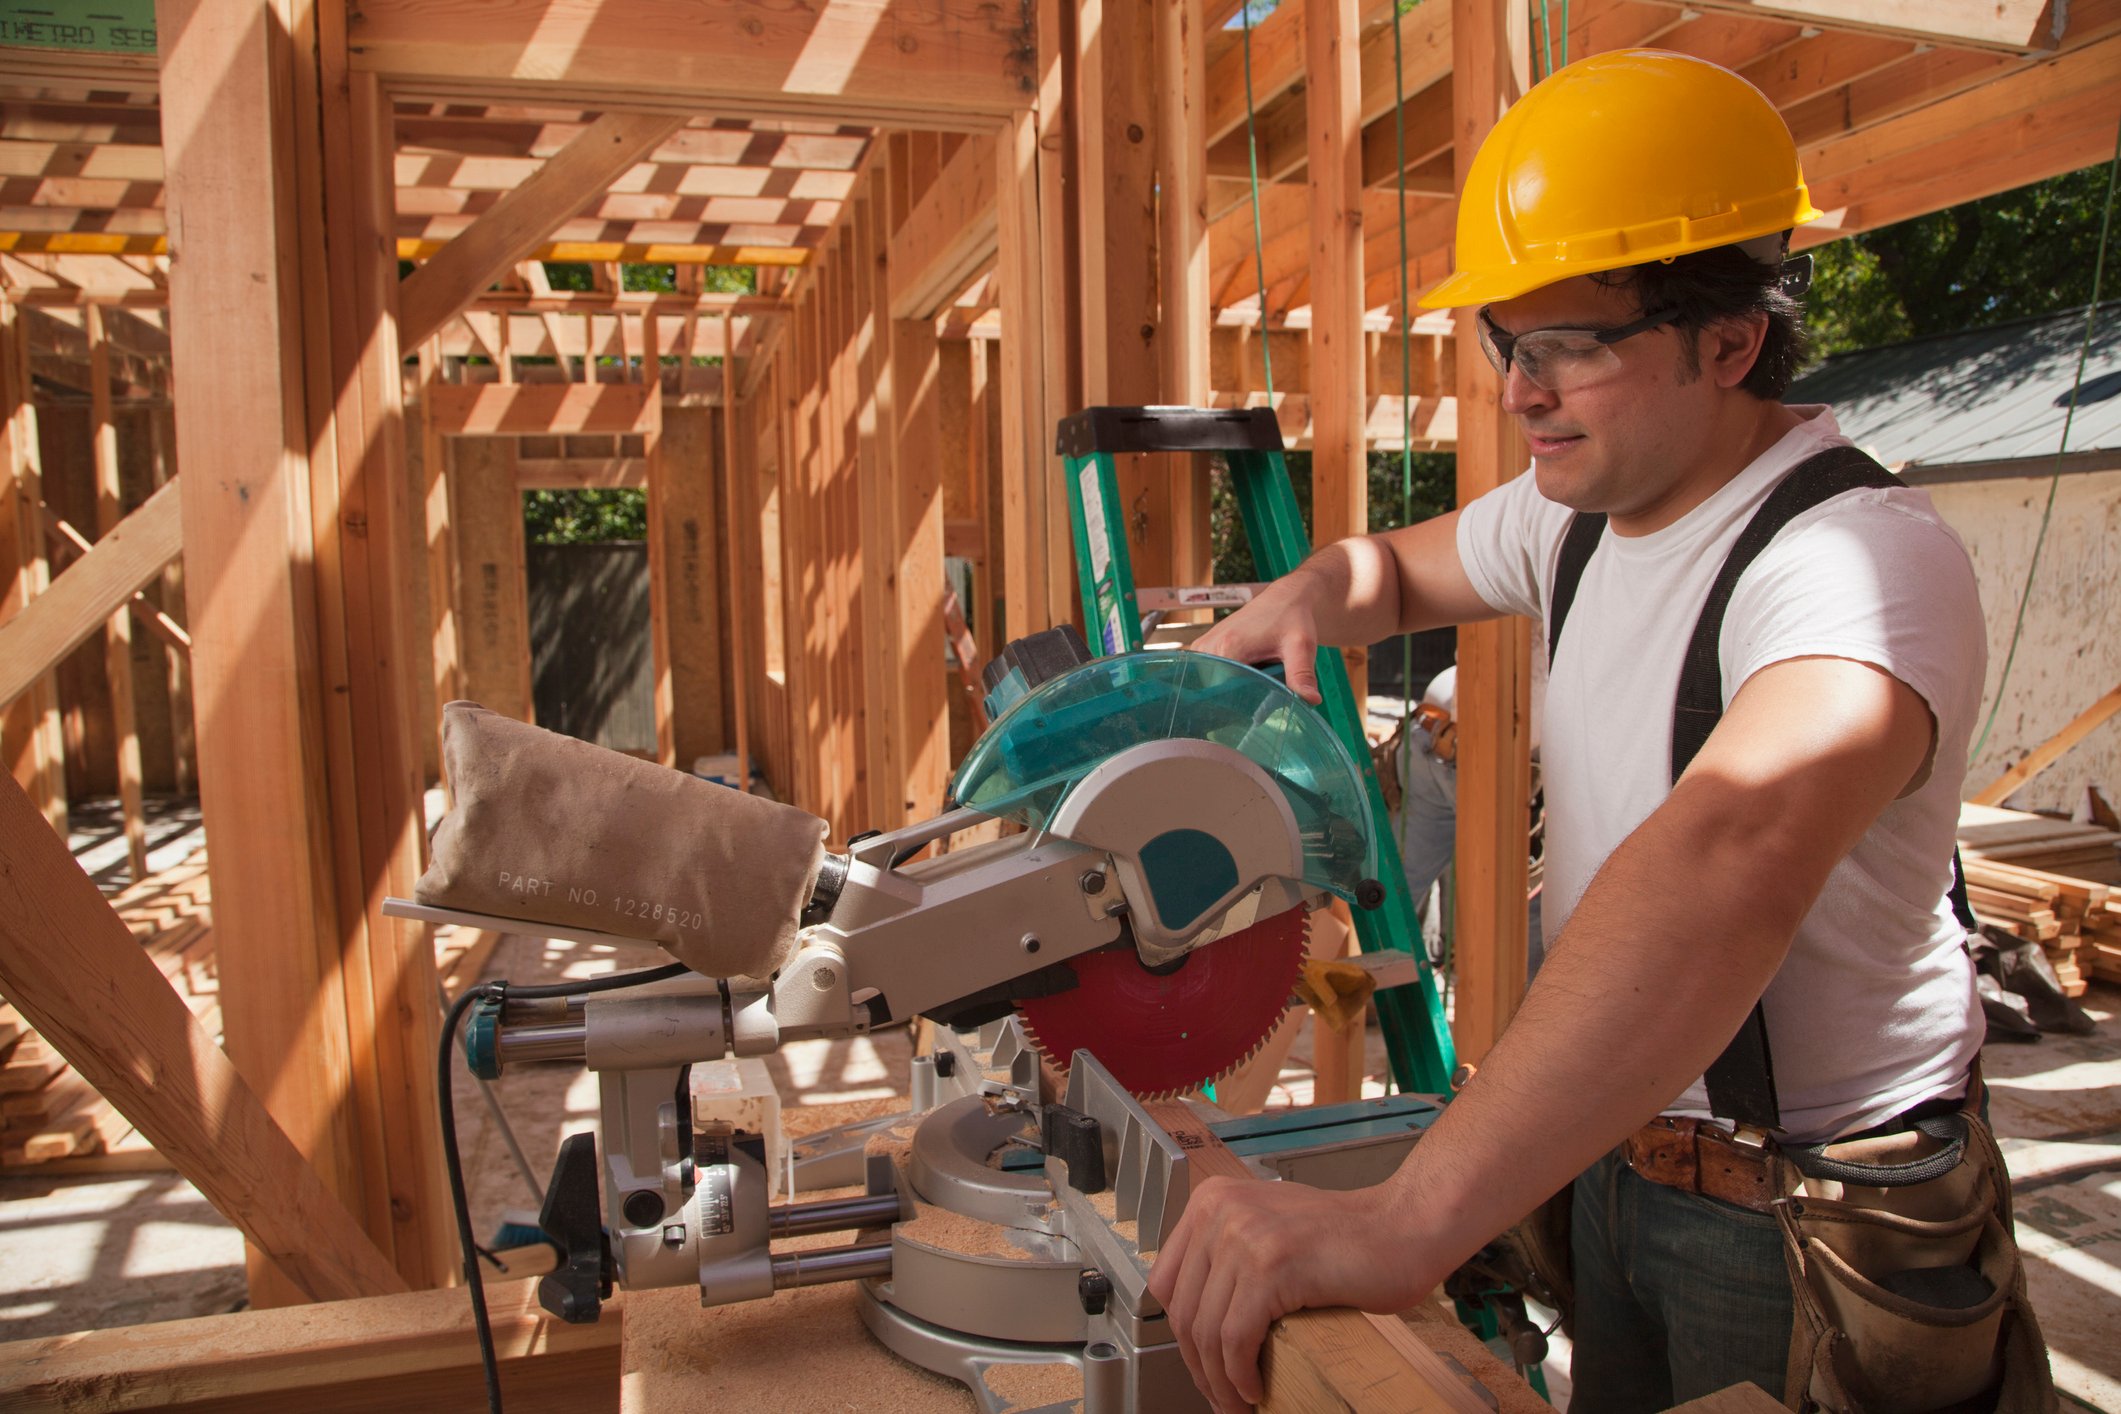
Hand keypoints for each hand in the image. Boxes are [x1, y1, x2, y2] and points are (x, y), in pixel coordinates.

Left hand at [1145, 1178, 1426, 1410]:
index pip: (1166, 1282)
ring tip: (1238, 1402)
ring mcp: (1244, 1236)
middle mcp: (1220, 1212)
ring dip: (1219, 1381)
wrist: (1404, 1227)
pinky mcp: (1272, 1266)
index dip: (1182, 1334)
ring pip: (1208, 1331)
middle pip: (1184, 1311)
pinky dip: (1240, 1375)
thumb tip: (1198, 1323)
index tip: (1200, 1365)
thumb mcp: (1269, 1230)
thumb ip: (1228, 1258)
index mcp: (1212, 1200)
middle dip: (1198, 1366)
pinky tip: (1254, 1389)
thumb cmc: (1349, 1237)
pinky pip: (1236, 1339)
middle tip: (1219, 1396)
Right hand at [1189, 593, 1323, 703]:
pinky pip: (1209, 674)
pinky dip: (1225, 680)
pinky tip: (1245, 677)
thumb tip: (1310, 700)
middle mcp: (1210, 647)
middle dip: (1235, 701)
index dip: (1237, 708)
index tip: (1254, 713)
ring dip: (1230, 691)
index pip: (1220, 694)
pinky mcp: (1204, 647)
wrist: (1284, 598)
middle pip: (1213, 692)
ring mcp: (1203, 647)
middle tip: (1260, 702)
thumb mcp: (1301, 646)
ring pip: (1210, 685)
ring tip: (1254, 686)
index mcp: (1229, 648)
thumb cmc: (1293, 620)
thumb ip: (1302, 674)